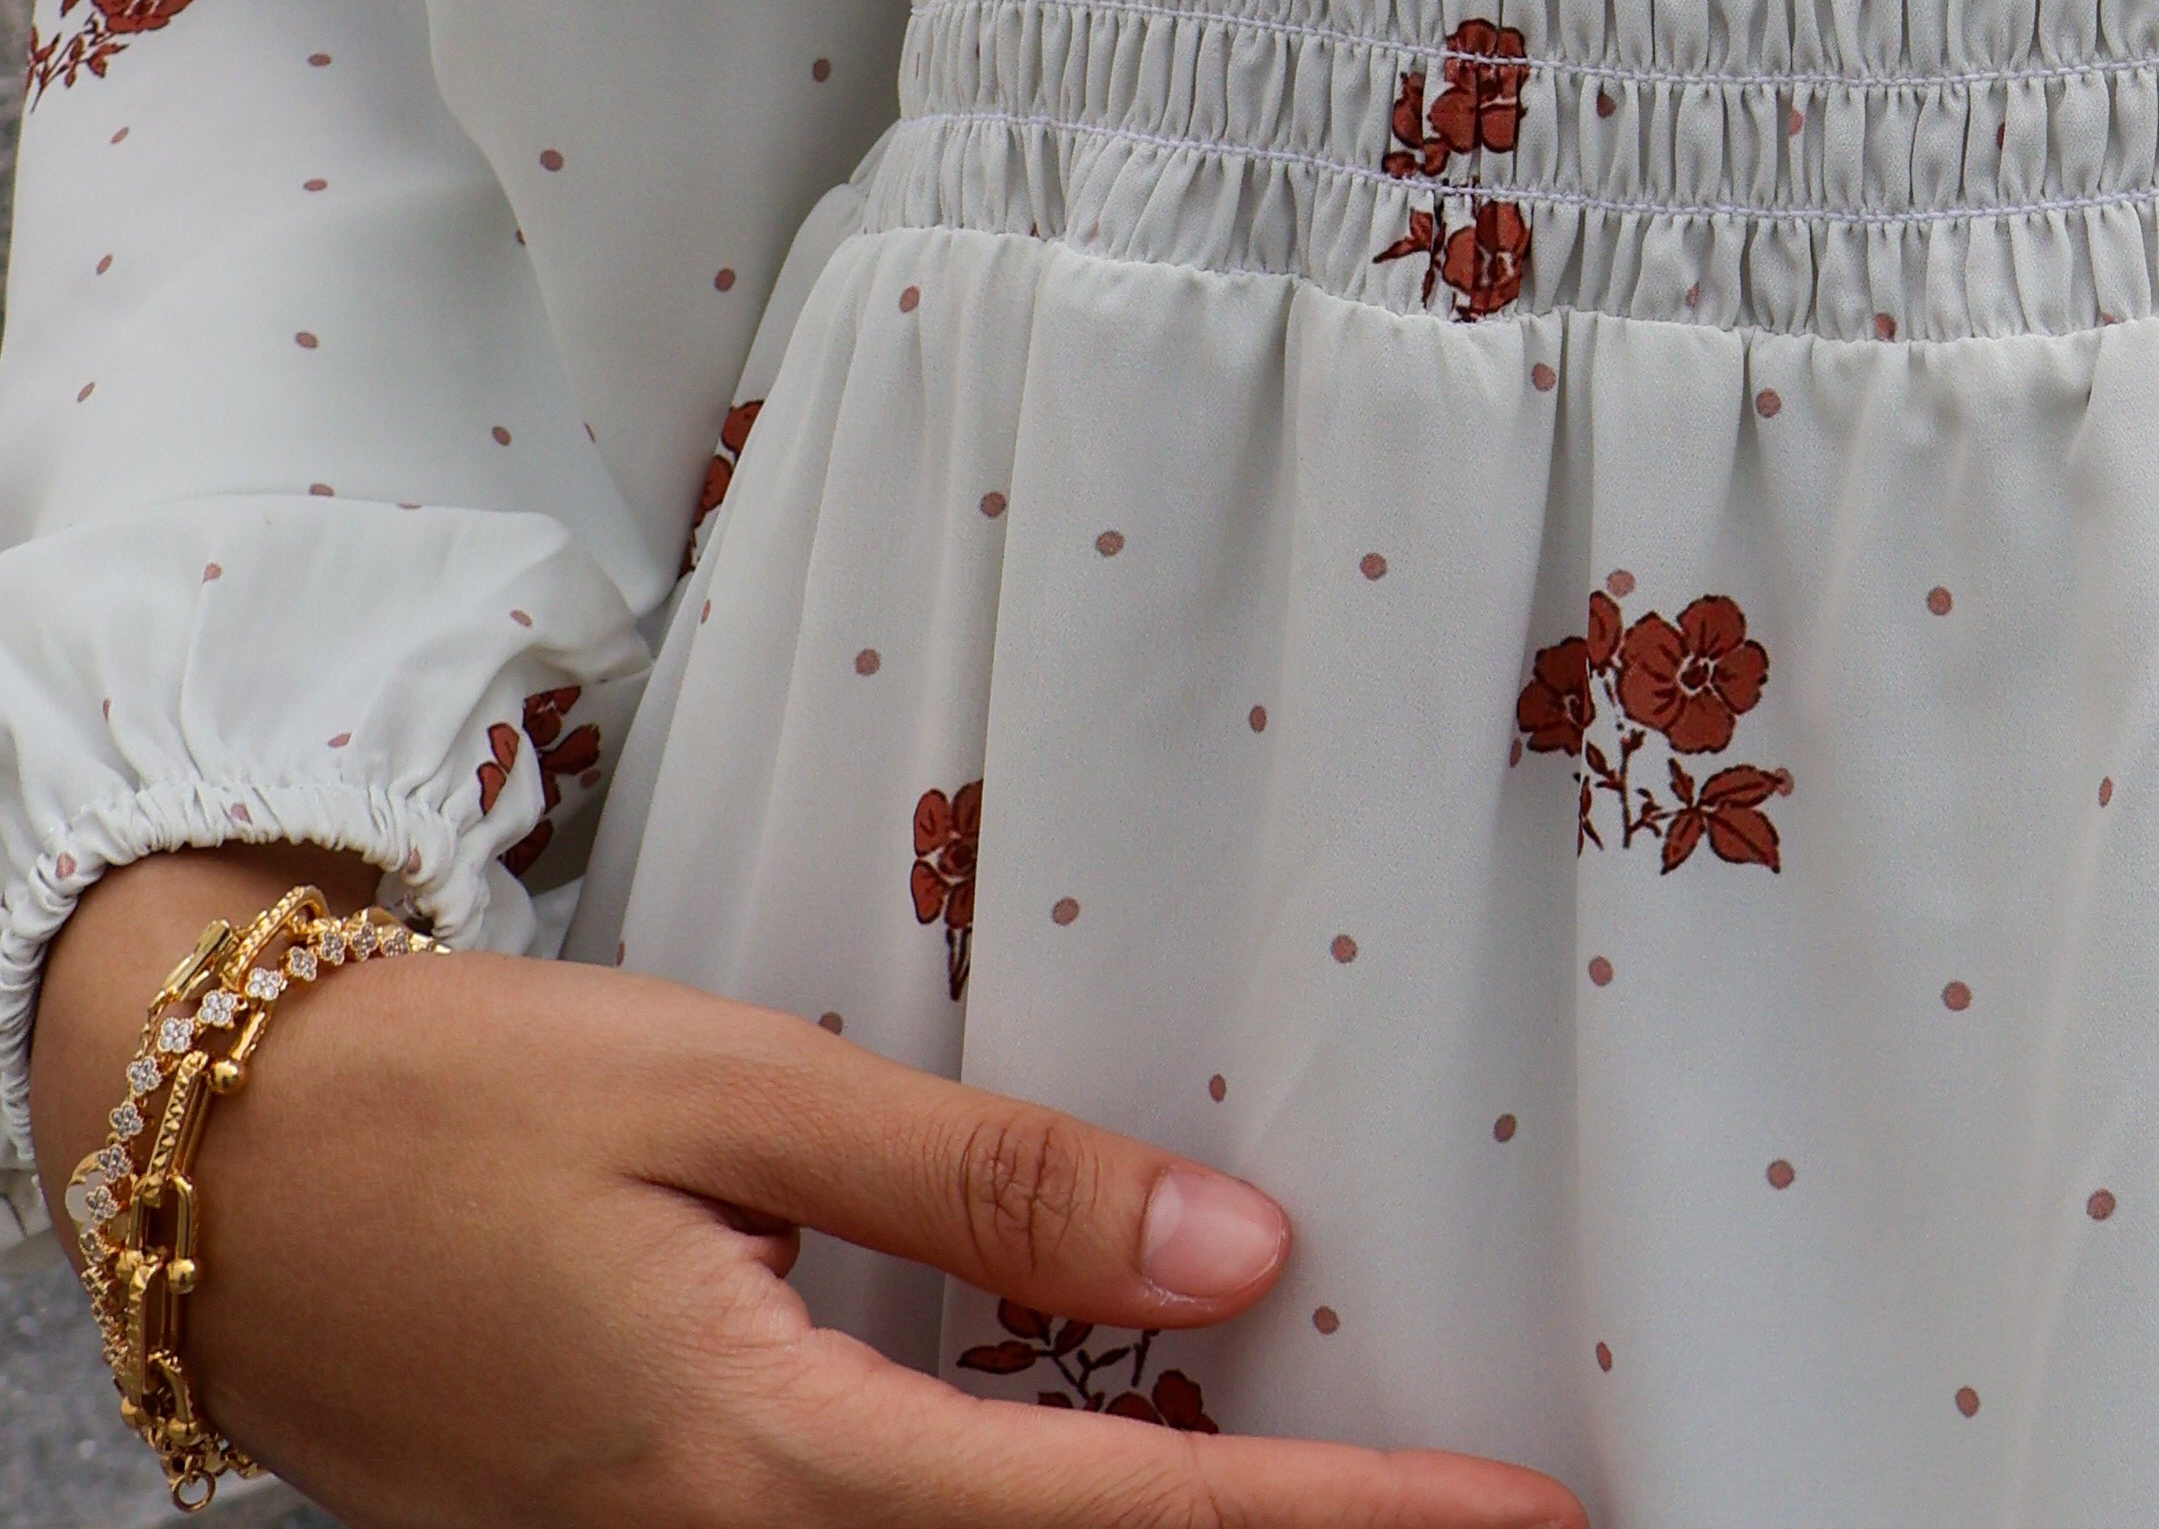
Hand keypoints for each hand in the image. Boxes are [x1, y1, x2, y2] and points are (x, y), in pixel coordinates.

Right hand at [33, 846, 1581, 1528]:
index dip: (1331, 1525)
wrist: (227, 1179)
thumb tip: (1235, 1252)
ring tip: (1352, 1485)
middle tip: (1487, 1515)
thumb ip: (992, 1186)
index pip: (1120, 1520)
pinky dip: (1037, 1526)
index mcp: (766, 1461)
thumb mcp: (741, 1095)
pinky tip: (1141, 1467)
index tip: (1509, 1516)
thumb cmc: (472, 1101)